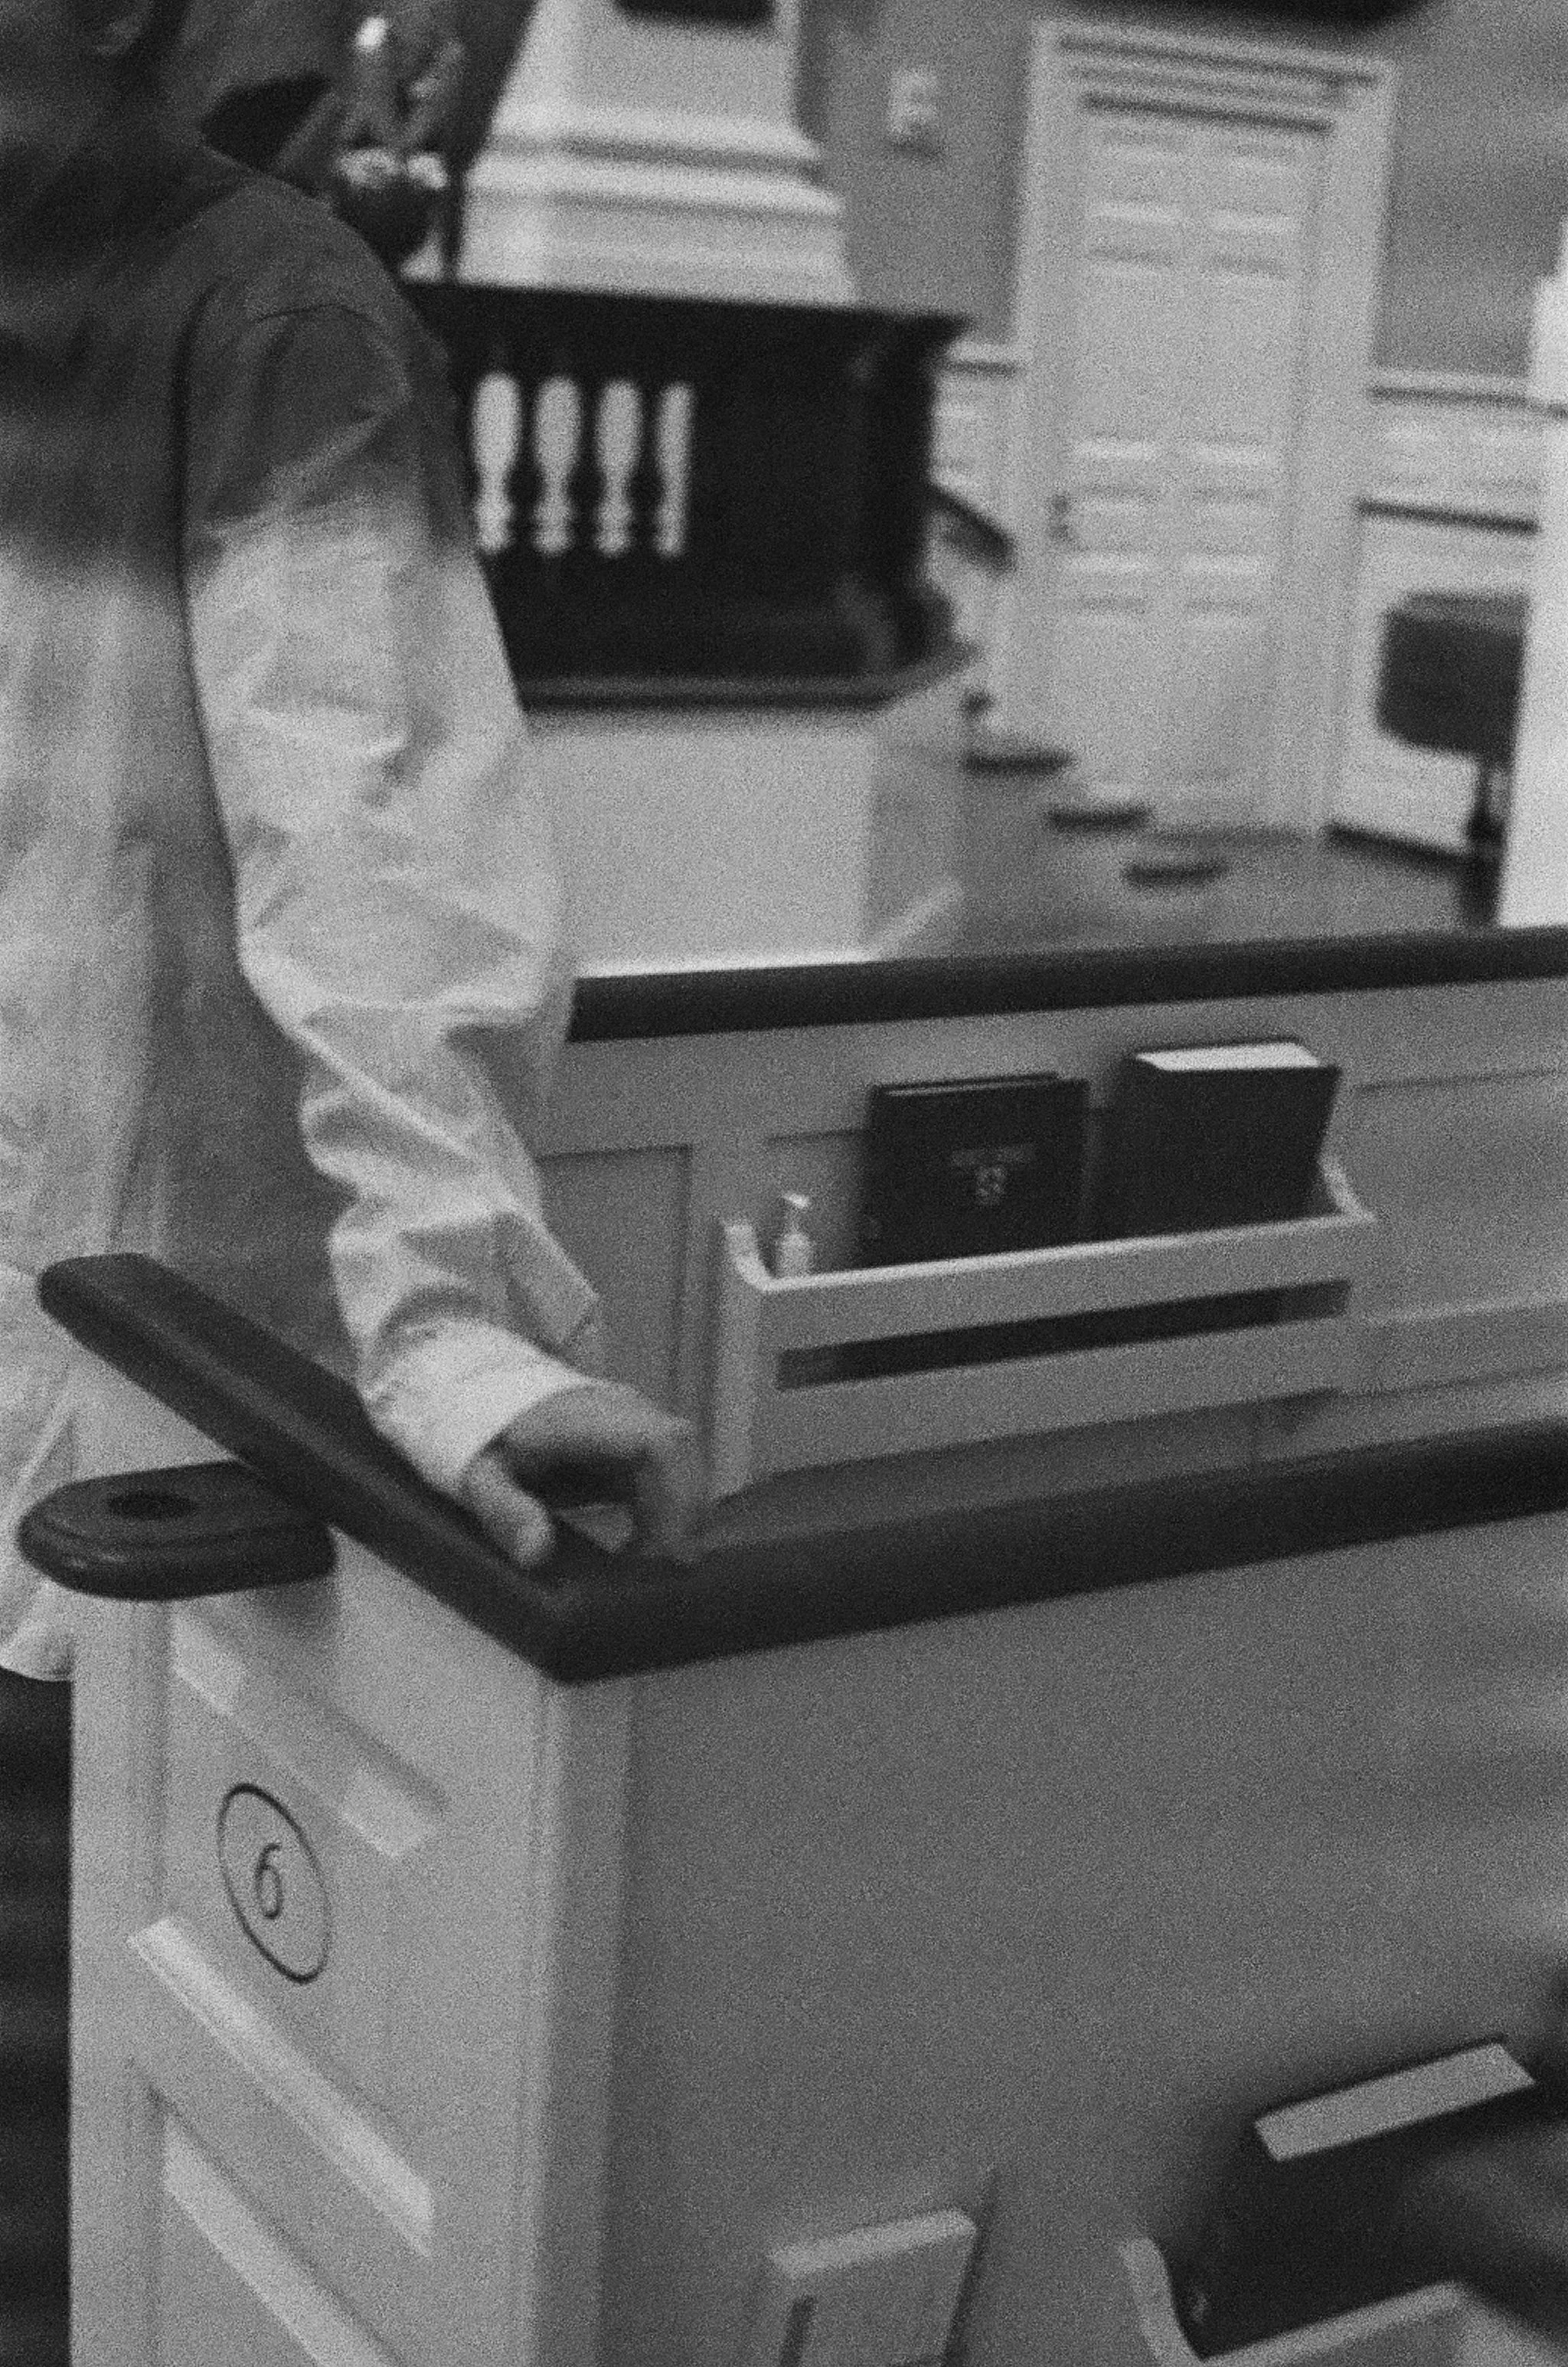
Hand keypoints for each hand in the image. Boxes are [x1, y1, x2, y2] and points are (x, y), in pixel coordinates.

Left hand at [455, 1381, 698, 1567]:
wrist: (484, 1400)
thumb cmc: (485, 1439)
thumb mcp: (481, 1476)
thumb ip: (506, 1510)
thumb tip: (536, 1557)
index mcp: (589, 1417)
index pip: (662, 1443)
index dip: (681, 1495)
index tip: (671, 1551)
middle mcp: (624, 1414)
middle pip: (684, 1458)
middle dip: (684, 1518)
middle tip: (659, 1576)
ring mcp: (635, 1428)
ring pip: (683, 1469)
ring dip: (675, 1522)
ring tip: (645, 1572)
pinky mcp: (635, 1449)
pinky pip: (667, 1480)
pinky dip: (662, 1520)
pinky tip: (637, 1555)